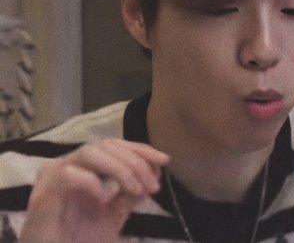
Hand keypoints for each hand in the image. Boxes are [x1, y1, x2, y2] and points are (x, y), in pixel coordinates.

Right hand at [20, 139, 169, 242]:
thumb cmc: (78, 240)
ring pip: (90, 152)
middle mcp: (70, 165)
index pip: (116, 146)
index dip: (141, 150)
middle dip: (135, 161)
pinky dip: (91, 182)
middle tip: (152, 185)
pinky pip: (69, 174)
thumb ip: (130, 194)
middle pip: (106, 145)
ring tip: (135, 190)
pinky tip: (103, 199)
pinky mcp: (43, 193)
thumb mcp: (113, 215)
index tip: (164, 160)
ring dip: (119, 168)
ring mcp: (54, 177)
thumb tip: (153, 175)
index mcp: (86, 168)